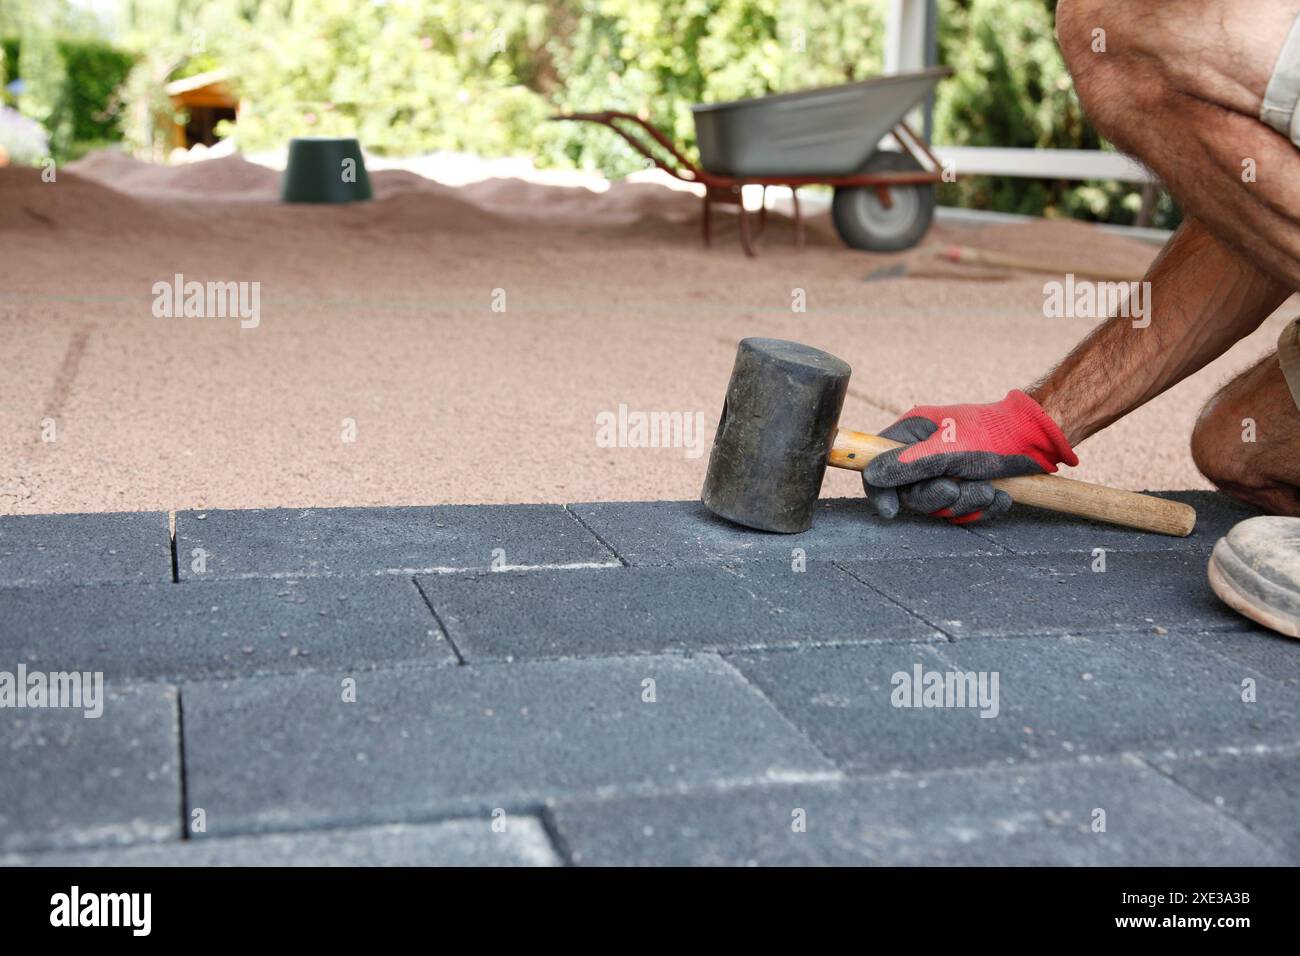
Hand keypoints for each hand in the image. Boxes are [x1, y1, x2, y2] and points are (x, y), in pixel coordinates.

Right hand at [863, 390, 1077, 523]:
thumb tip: (872, 475)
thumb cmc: (994, 433)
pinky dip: (982, 508)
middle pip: (910, 493)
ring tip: (989, 490)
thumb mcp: (949, 448)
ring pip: (939, 505)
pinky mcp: (970, 487)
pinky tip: (1001, 498)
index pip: (879, 465)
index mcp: (912, 435)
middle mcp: (925, 454)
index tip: (891, 511)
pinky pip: (964, 510)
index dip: (880, 490)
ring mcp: (948, 472)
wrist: (1042, 438)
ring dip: (965, 503)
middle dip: (936, 497)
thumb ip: (909, 463)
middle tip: (956, 490)